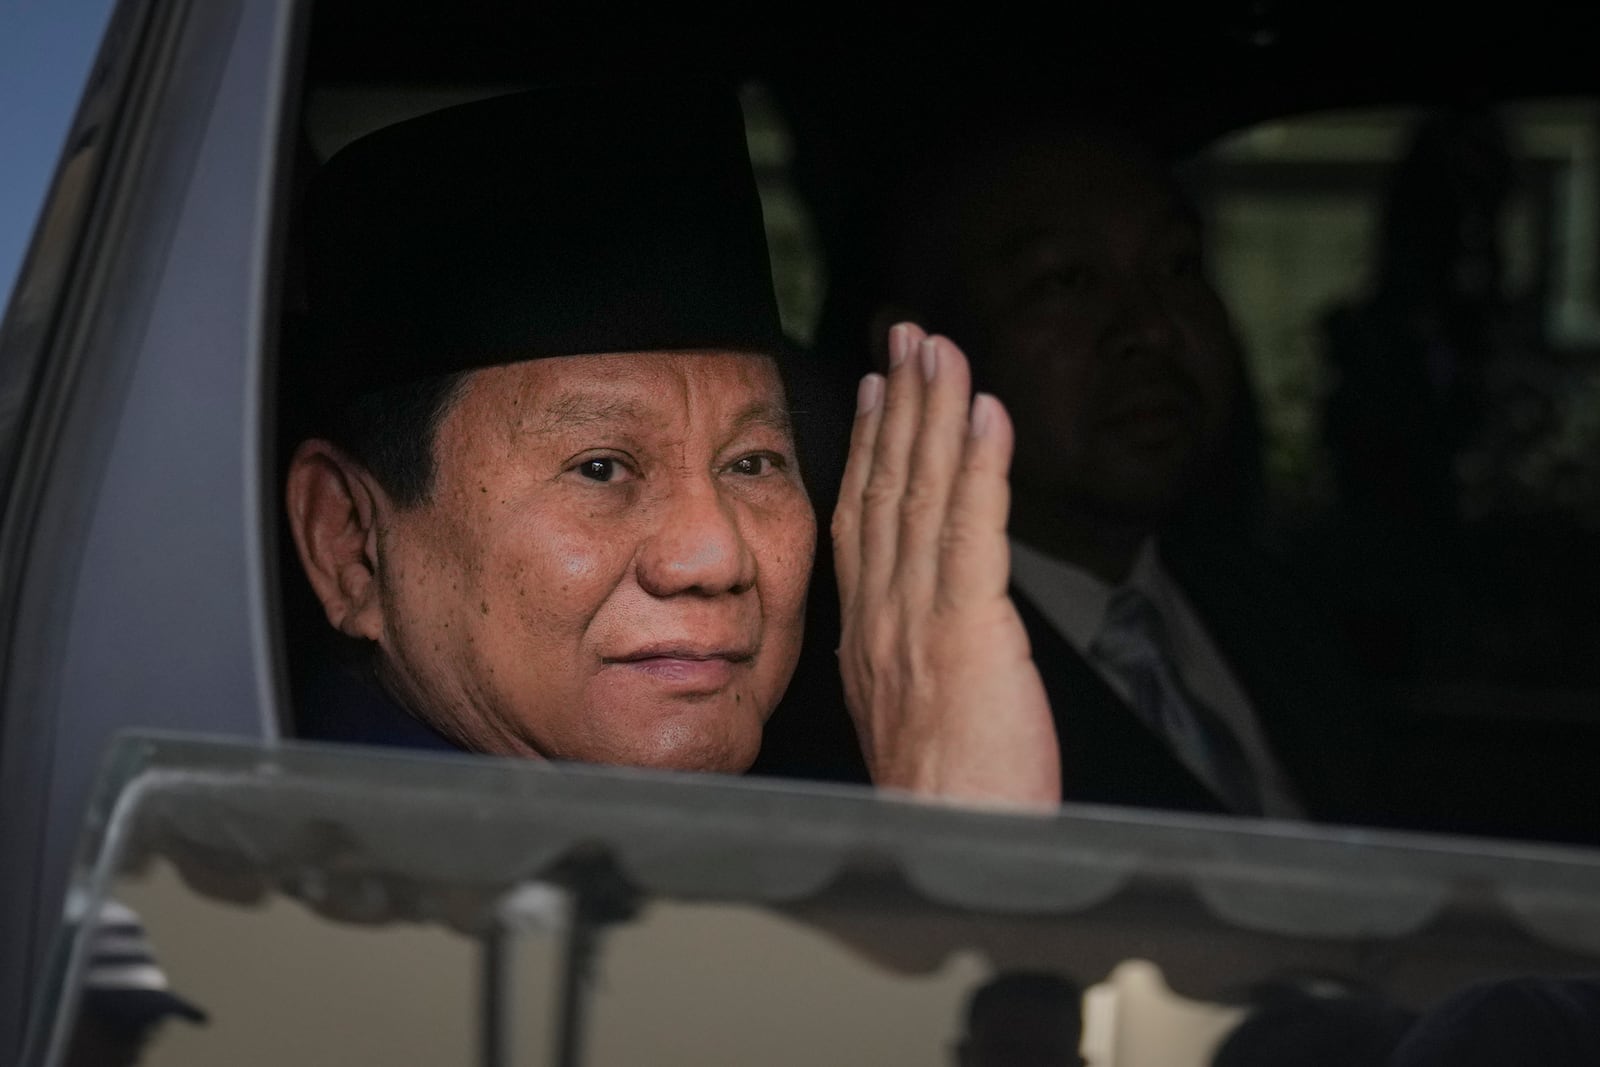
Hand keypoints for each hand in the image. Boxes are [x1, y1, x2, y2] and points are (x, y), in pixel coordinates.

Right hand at [832, 323, 1059, 807]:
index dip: (870, 447)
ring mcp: (921, 620)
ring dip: (934, 412)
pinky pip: (973, 530)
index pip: (863, 519)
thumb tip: (918, 632)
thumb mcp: (905, 719)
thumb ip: (905, 659)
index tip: (878, 391)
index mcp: (868, 635)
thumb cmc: (945, 803)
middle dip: (900, 403)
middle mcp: (884, 616)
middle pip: (887, 488)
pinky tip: (988, 413)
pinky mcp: (970, 631)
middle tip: (910, 335)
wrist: (948, 852)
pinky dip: (980, 465)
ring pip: (922, 493)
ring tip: (942, 349)